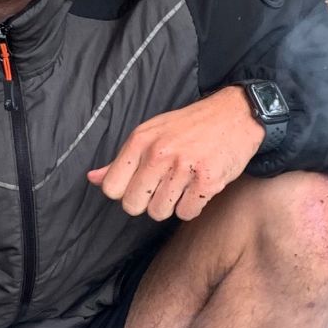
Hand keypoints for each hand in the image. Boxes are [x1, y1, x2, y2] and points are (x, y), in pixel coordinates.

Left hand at [87, 87, 263, 220]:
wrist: (235, 114)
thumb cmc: (190, 126)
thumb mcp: (151, 133)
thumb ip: (122, 159)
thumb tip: (92, 179)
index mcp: (141, 140)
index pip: (112, 188)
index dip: (125, 191)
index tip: (141, 183)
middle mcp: (159, 153)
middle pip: (133, 205)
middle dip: (147, 201)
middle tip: (164, 186)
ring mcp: (184, 167)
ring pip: (159, 212)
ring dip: (171, 204)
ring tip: (183, 184)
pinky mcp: (208, 181)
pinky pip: (186, 213)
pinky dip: (192, 205)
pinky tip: (198, 186)